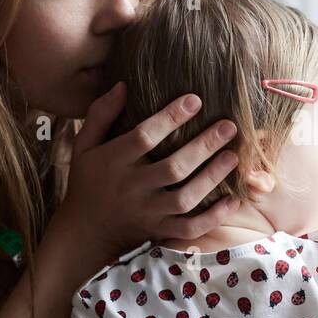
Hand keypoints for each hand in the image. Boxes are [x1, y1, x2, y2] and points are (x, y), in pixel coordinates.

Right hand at [58, 83, 240, 263]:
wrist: (84, 232)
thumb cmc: (88, 180)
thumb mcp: (85, 145)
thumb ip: (101, 114)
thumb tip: (123, 85)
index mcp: (113, 162)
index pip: (144, 137)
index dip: (170, 118)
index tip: (196, 100)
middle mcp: (131, 188)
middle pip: (172, 168)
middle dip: (203, 146)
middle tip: (228, 126)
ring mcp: (147, 213)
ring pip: (185, 199)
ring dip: (212, 178)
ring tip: (233, 156)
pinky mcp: (158, 231)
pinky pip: (189, 228)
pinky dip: (213, 218)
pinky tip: (233, 200)